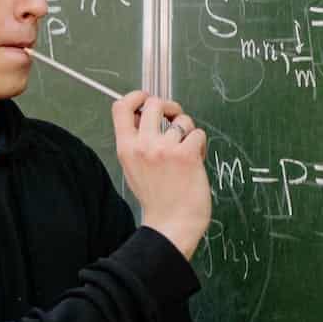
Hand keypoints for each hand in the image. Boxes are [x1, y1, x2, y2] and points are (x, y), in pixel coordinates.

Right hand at [111, 90, 211, 257]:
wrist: (171, 225)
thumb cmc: (156, 199)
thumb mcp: (133, 168)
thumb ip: (137, 142)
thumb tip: (147, 116)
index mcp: (126, 148)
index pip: (121, 107)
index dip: (136, 96)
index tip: (146, 99)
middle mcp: (143, 146)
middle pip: (155, 103)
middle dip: (169, 107)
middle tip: (175, 119)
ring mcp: (165, 149)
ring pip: (182, 120)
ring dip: (188, 132)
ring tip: (186, 151)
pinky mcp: (187, 155)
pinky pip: (198, 134)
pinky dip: (200, 145)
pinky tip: (196, 160)